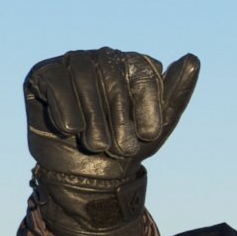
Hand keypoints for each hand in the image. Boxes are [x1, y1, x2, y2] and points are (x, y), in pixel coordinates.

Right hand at [23, 48, 199, 235]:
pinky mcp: (43, 74)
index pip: (142, 71)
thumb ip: (177, 92)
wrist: (87, 177)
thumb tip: (193, 58)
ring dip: (93, 116)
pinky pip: (55, 80)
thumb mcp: (157, 127)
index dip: (147, 104)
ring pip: (82, 74)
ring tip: (97, 146)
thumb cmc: (125, 148)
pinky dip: (65, 107)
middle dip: (119, 116)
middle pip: (111, 74)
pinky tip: (72, 130)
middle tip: (122, 149)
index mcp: (131, 65)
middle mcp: (102, 58)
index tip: (149, 135)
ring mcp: (72, 63)